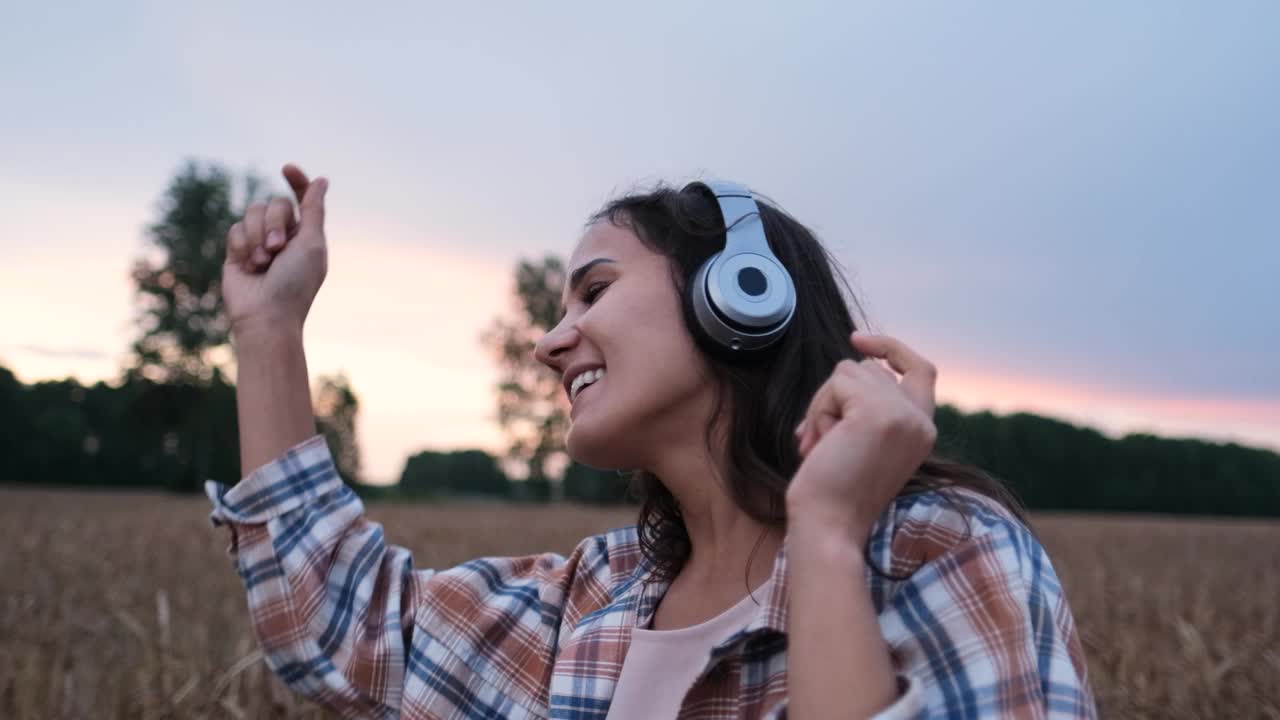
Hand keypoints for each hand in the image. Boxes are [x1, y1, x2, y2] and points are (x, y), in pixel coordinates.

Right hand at [222, 163, 328, 336]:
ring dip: (257, 236)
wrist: (265, 315)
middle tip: (278, 249)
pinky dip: (242, 245)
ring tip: (262, 262)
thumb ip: (314, 210)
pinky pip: (234, 228)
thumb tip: (322, 180)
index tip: (287, 168)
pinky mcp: (237, 251)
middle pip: (275, 203)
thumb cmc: (295, 283)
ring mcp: (259, 242)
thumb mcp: (312, 244)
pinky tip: (247, 267)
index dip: (296, 181)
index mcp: (307, 234)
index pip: (301, 199)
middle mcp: (283, 236)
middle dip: (274, 223)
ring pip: (252, 212)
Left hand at [786, 332, 938, 544]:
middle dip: (834, 395)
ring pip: (849, 372)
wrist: (829, 527)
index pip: (921, 369)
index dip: (891, 349)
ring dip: (823, 404)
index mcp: (922, 430)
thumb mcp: (862, 442)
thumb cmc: (834, 492)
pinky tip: (820, 444)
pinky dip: (819, 409)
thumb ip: (868, 408)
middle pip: (869, 369)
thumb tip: (848, 367)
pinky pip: (838, 382)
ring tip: (820, 445)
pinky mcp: (879, 414)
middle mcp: (921, 420)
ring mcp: (903, 415)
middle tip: (817, 439)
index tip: (858, 340)